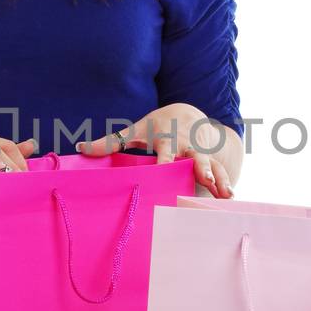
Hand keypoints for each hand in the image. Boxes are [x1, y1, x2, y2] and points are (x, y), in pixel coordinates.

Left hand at [77, 104, 235, 198]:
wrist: (187, 112)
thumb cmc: (156, 125)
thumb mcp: (135, 129)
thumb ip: (110, 142)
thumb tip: (80, 147)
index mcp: (167, 137)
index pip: (165, 150)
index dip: (165, 160)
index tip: (164, 170)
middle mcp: (187, 144)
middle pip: (195, 156)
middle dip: (201, 167)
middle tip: (206, 178)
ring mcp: (201, 151)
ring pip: (212, 165)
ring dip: (219, 179)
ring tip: (227, 195)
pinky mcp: (211, 158)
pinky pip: (220, 171)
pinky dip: (225, 183)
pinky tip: (230, 198)